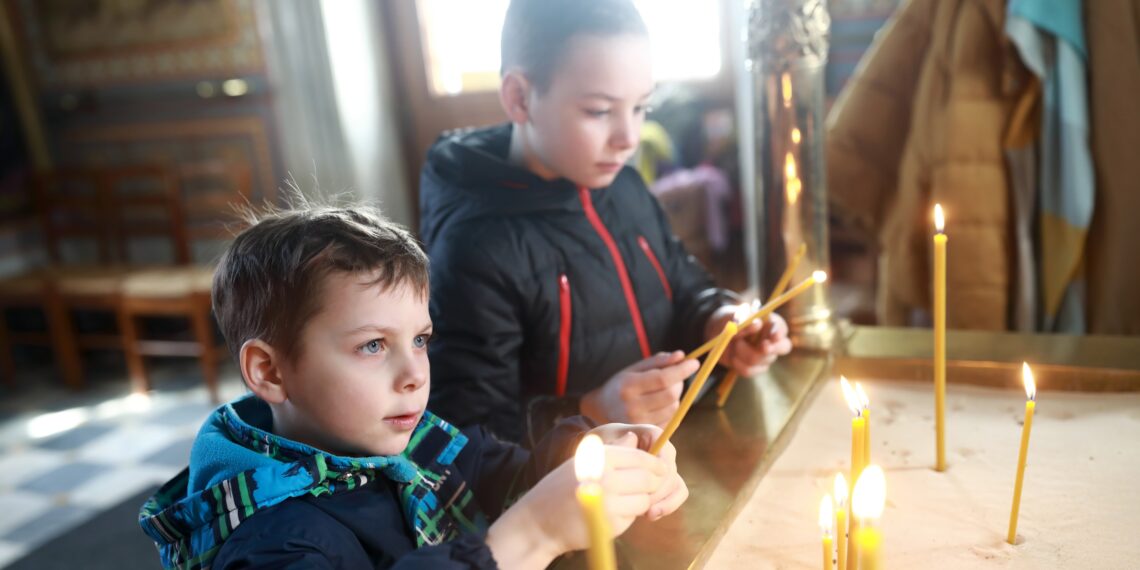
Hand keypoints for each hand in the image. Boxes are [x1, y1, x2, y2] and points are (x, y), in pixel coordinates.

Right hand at [487, 443, 665, 566]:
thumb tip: (635, 436)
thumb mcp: (584, 460)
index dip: (656, 465)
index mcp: (600, 457)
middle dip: (654, 485)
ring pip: (644, 500)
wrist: (538, 519)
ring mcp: (608, 503)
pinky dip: (627, 516)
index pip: (642, 457)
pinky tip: (611, 514)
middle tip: (649, 488)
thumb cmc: (562, 487)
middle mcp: (605, 478)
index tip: (658, 470)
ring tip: (625, 500)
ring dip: (641, 501)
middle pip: (649, 479)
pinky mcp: (610, 525)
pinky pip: (632, 518)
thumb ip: (612, 450)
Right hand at [580, 352, 698, 426]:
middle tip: (676, 376)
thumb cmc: (621, 386)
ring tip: (663, 390)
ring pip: (674, 408)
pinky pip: (671, 419)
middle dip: (680, 382)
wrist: (601, 411)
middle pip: (671, 395)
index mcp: (628, 386)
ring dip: (676, 396)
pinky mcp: (646, 432)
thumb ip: (658, 361)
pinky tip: (659, 404)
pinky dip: (671, 408)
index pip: (662, 379)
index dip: (682, 370)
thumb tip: (682, 356)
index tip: (694, 362)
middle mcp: (632, 407)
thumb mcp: (634, 369)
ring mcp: (639, 423)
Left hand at [586, 423, 688, 520]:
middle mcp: (664, 450)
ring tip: (648, 515)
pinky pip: (675, 495)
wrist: (600, 459)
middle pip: (672, 474)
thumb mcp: (605, 443)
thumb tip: (631, 438)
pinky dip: (666, 506)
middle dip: (659, 493)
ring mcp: (666, 468)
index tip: (642, 492)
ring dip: (666, 503)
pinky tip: (650, 515)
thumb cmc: (602, 446)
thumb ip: (617, 442)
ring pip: (677, 486)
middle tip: (644, 508)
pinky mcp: (664, 483)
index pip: (665, 456)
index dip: (658, 476)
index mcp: (654, 435)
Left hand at [706, 306, 792, 376]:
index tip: (773, 336)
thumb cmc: (731, 321)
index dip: (779, 332)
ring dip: (742, 352)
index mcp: (771, 323)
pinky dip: (738, 364)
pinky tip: (733, 357)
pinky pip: (749, 370)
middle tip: (763, 346)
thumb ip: (745, 320)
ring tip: (734, 344)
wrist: (720, 334)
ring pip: (760, 359)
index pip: (782, 328)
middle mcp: (773, 340)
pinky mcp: (756, 368)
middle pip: (783, 347)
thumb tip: (757, 324)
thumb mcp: (734, 316)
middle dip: (771, 348)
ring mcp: (767, 356)